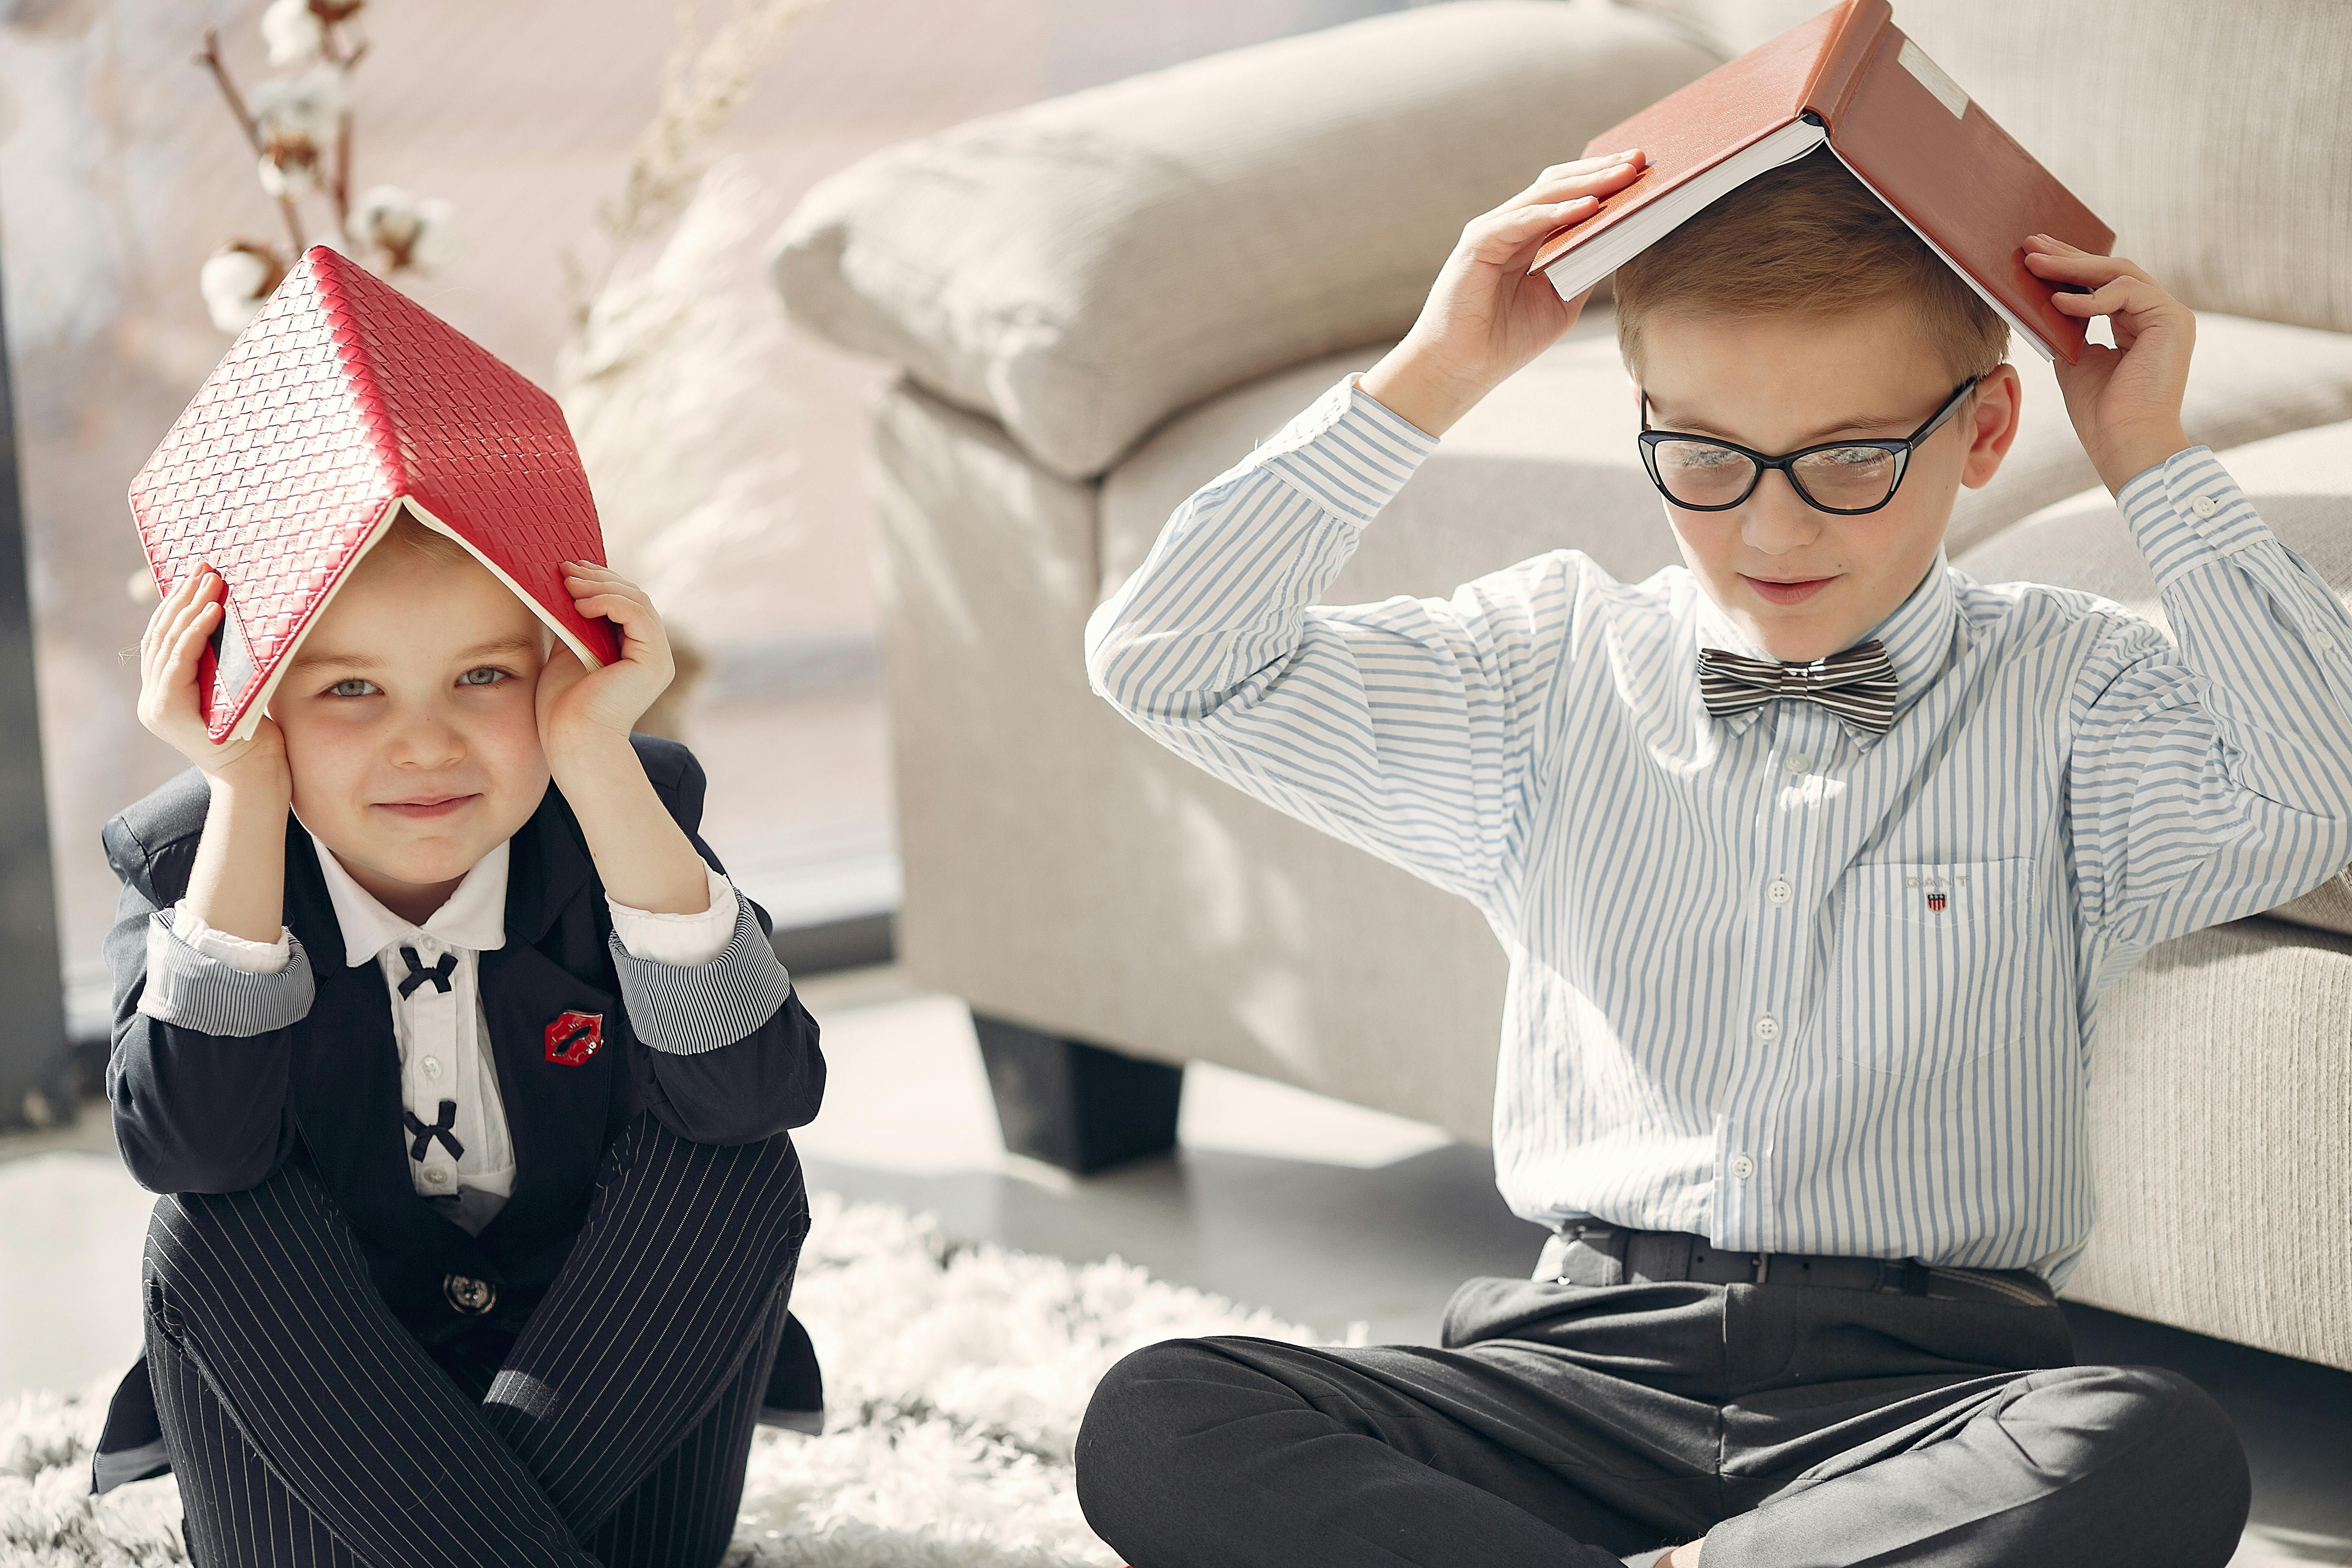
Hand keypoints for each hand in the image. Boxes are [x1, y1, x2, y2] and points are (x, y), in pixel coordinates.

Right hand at [136, 565, 286, 795]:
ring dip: (190, 607)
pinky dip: (195, 633)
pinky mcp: (168, 711)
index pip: (164, 639)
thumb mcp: (238, 692)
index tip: (200, 574)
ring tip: (211, 579)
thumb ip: (225, 665)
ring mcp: (156, 705)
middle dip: (182, 597)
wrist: (257, 780)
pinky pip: (179, 661)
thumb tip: (237, 621)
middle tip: (205, 566)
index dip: (178, 604)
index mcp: (166, 692)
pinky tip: (211, 610)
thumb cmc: (257, 738)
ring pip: (167, 643)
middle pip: (161, 635)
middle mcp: (153, 698)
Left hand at [535, 561, 674, 766]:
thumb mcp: (568, 651)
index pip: (625, 602)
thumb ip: (575, 623)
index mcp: (634, 652)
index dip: (600, 580)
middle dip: (598, 578)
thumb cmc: (563, 706)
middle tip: (565, 569)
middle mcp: (652, 653)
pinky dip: (609, 602)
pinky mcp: (654, 661)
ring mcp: (657, 657)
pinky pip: (637, 614)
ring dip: (600, 586)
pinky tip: (580, 604)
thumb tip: (566, 587)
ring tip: (568, 583)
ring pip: (637, 601)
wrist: (571, 739)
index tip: (570, 568)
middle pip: (634, 597)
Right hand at [1360, 149, 1647, 435]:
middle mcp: (1511, 225)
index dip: (1604, 179)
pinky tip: (1589, 207)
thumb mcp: (1561, 299)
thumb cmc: (1507, 338)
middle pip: (1560, 184)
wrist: (1462, 368)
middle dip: (1602, 170)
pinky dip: (1556, 212)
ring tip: (1625, 176)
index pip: (1569, 194)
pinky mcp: (1479, 242)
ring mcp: (1493, 230)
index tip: (1644, 171)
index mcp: (1529, 236)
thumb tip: (1622, 238)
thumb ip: (1584, 267)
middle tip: (1641, 160)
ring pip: (1545, 194)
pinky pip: (1523, 219)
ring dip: (1588, 183)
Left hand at [2022, 235, 2194, 493]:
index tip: (2034, 255)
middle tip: (2030, 244)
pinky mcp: (2172, 320)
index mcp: (2137, 323)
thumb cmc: (2100, 412)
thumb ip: (2067, 329)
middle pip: (2111, 271)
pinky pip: (2127, 292)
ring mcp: (2168, 315)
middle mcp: (2157, 314)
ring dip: (2073, 266)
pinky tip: (2058, 301)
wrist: (2124, 442)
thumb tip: (2046, 301)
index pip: (2103, 284)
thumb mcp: (2074, 360)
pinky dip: (2090, 297)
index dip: (2069, 266)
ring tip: (2034, 263)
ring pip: (2120, 273)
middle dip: (2068, 255)